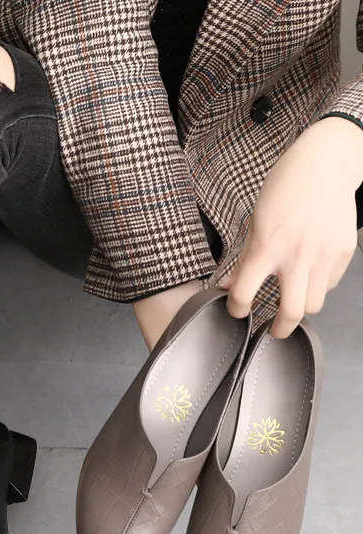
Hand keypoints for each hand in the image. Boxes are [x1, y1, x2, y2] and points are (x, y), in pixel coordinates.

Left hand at [223, 116, 362, 336]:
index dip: (236, 309)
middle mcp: (298, 255)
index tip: (237, 310)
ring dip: (300, 307)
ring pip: (313, 303)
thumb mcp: (255, 221)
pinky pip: (329, 284)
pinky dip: (316, 286)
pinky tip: (308, 274)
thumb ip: (243, 258)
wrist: (327, 164)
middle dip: (280, 330)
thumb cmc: (285, 188)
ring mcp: (325, 255)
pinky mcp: (344, 253)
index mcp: (267, 246)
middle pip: (292, 313)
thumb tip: (228, 286)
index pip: (244, 293)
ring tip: (290, 299)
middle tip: (273, 331)